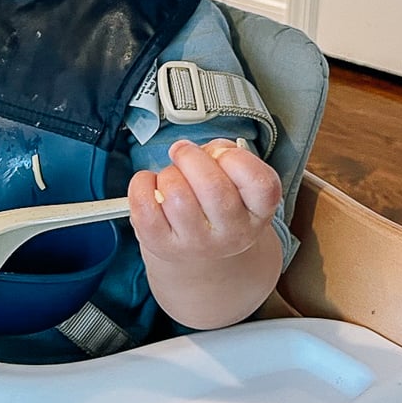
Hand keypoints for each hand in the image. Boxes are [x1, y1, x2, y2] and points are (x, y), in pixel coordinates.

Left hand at [128, 138, 281, 263]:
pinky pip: (144, 206)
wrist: (201, 251)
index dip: (235, 158)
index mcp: (258, 212)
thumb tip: (194, 151)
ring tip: (172, 178)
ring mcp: (197, 243)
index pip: (260, 183)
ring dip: (168, 174)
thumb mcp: (235, 178)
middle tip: (184, 154)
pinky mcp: (163, 246)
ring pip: (176, 193)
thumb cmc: (216, 202)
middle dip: (190, 157)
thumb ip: (224, 154)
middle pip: (212, 186)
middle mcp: (232, 233)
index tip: (220, 155)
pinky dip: (141, 184)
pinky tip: (151, 186)